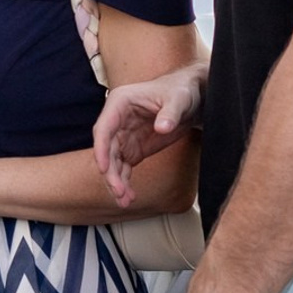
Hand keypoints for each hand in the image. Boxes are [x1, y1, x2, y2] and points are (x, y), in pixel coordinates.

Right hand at [93, 64, 205, 206]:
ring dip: (116, 181)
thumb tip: (163, 127)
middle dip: (110, 172)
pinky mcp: (133, 148)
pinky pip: (123, 168)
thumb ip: (170, 113)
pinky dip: (124, 182)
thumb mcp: (178, 99)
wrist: (192, 99)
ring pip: (112, 162)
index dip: (101, 149)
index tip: (104, 168)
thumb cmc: (181, 91)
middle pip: (106, 149)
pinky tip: (128, 196)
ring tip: (124, 200)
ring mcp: (123, 136)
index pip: (103, 128)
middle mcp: (116, 120)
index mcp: (120, 103)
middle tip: (119, 191)